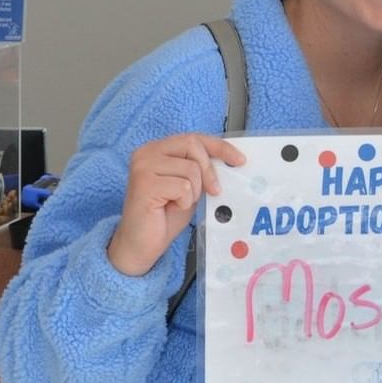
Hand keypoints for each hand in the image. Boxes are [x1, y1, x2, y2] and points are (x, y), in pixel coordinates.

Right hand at [107, 134, 245, 276]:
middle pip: (193, 145)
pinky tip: (170, 207)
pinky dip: (185, 200)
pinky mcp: (144, 183)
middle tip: (213, 191)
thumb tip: (231, 160)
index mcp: (157, 149)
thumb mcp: (190, 185)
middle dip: (209, 170)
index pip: (194, 138)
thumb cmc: (165, 215)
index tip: (239, 159)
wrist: (142, 244)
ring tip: (179, 202)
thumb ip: (201, 169)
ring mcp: (143, 166)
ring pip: (191, 168)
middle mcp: (146, 152)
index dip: (220, 147)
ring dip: (194, 191)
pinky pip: (183, 186)